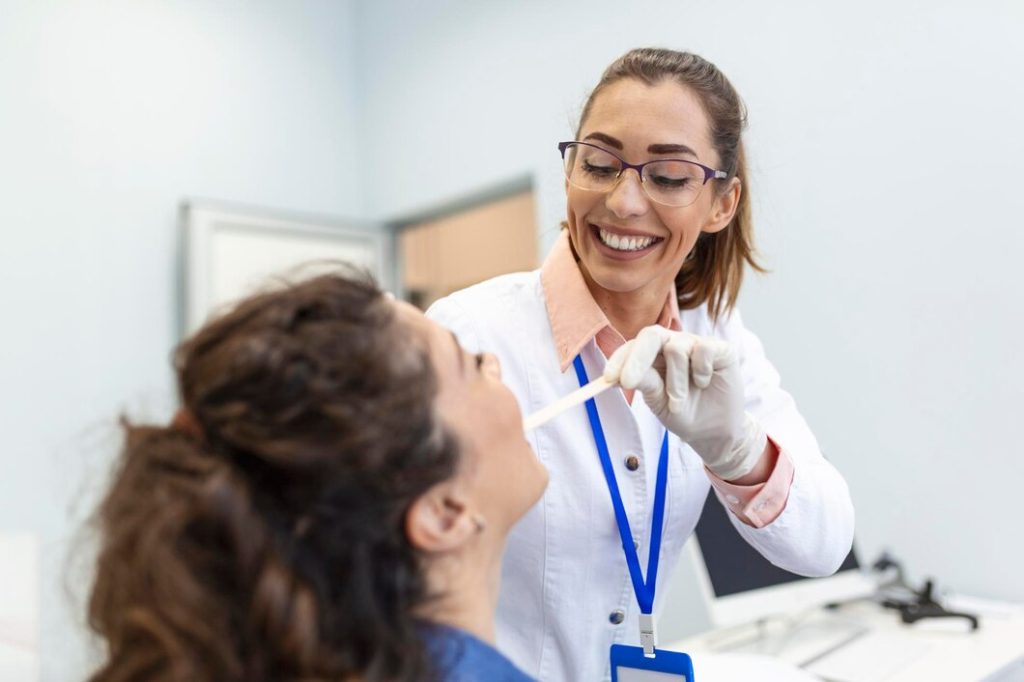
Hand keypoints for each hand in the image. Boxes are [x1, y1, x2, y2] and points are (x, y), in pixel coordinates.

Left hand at [603, 326, 766, 480]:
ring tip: (678, 402)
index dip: (619, 360)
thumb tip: (620, 374)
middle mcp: (673, 344)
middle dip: (637, 358)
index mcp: (652, 355)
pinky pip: (703, 350)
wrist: (714, 432)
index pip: (632, 347)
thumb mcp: (657, 400)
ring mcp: (696, 344)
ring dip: (674, 383)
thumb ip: (644, 383)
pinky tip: (703, 383)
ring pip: (676, 349)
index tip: (607, 378)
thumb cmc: (682, 413)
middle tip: (627, 382)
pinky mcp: (721, 349)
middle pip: (651, 335)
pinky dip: (701, 371)